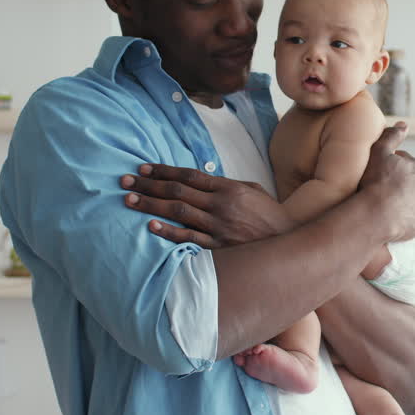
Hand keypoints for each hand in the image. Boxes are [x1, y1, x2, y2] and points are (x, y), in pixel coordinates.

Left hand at [121, 164, 291, 248]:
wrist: (289, 241)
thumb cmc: (269, 215)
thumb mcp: (252, 190)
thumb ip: (226, 185)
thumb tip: (202, 180)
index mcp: (228, 188)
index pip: (189, 175)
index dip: (163, 170)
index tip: (143, 168)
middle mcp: (220, 205)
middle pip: (177, 190)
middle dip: (149, 184)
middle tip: (126, 181)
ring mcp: (218, 226)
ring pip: (178, 211)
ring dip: (151, 204)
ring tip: (129, 199)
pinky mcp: (218, 247)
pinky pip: (189, 238)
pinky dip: (169, 231)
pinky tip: (150, 225)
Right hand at [358, 123, 414, 241]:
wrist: (377, 214)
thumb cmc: (375, 182)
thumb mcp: (379, 152)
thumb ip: (391, 136)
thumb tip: (404, 125)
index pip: (405, 164)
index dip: (392, 168)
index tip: (380, 175)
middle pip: (413, 184)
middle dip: (402, 186)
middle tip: (384, 193)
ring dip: (406, 204)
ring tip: (388, 210)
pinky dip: (409, 223)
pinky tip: (396, 224)